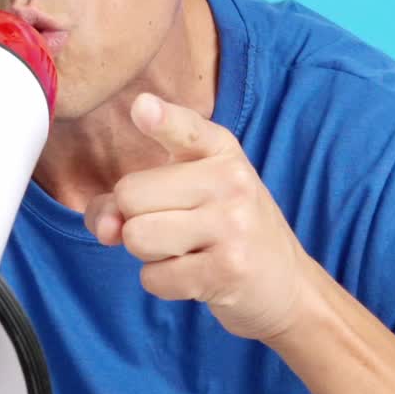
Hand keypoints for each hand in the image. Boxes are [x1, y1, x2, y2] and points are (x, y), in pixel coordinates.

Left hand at [83, 93, 309, 342]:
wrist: (289, 286)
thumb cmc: (227, 231)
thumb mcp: (191, 195)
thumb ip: (133, 198)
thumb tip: (104, 227)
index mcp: (220, 149)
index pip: (185, 128)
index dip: (161, 119)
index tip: (142, 107)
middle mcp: (230, 179)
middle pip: (130, 194)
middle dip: (134, 219)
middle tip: (176, 228)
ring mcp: (232, 225)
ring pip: (136, 236)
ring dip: (148, 253)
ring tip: (186, 250)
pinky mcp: (228, 270)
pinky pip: (153, 277)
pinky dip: (163, 282)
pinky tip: (196, 276)